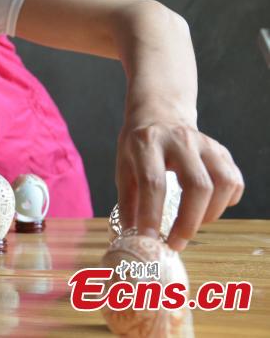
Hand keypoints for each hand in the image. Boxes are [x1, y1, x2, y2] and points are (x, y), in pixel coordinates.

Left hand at [116, 122, 243, 250]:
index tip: (149, 237)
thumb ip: (128, 200)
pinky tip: (208, 208)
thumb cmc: (139, 145)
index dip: (152, 213)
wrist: (160, 115)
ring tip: (193, 225)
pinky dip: (227, 202)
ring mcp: (205, 144)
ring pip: (223, 183)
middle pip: (197, 185)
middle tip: (176, 242)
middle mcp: (179, 140)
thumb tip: (132, 236)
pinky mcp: (221, 150)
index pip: (153, 182)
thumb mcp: (123, 166)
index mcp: (148, 143)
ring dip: (211, 213)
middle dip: (189, 222)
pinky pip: (234, 180)